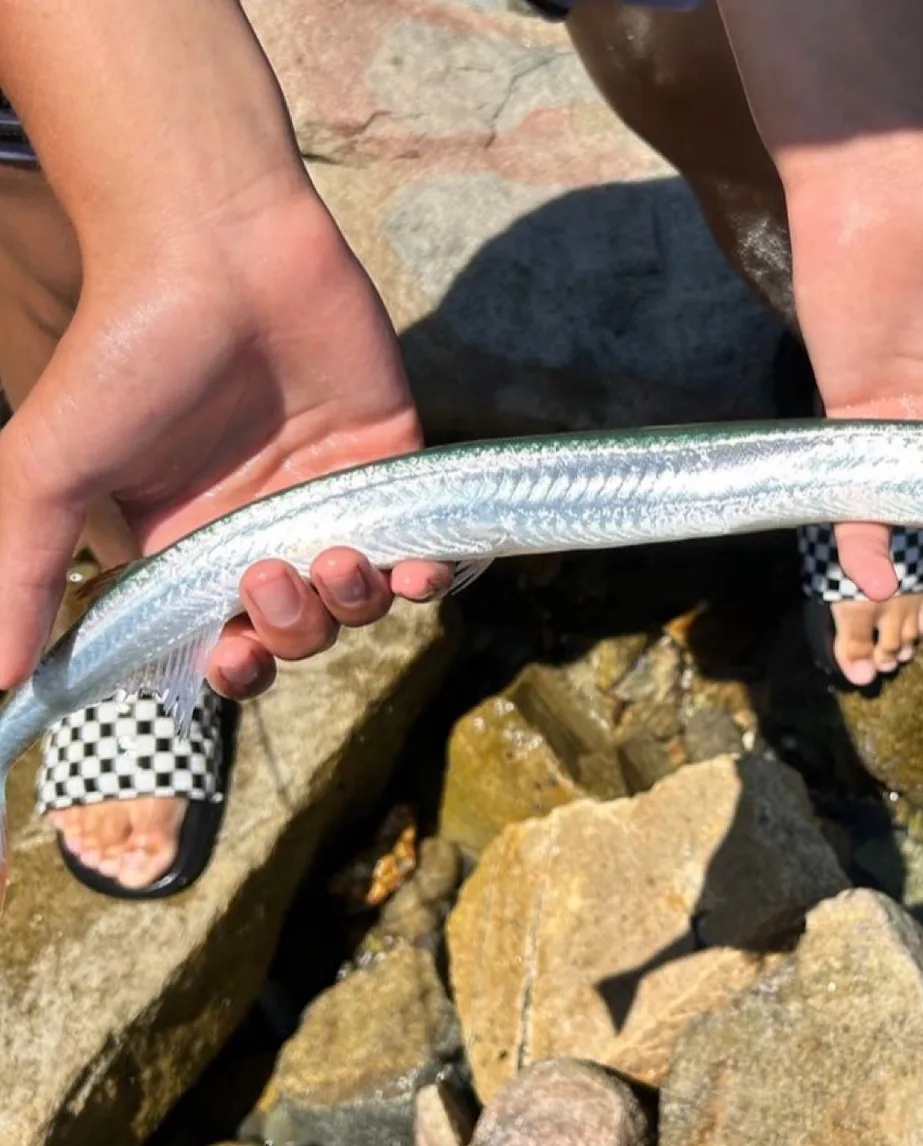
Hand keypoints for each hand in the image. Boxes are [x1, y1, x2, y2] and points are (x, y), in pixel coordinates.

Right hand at [0, 193, 452, 695]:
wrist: (217, 247)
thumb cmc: (125, 350)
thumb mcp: (51, 467)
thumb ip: (20, 571)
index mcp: (184, 544)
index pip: (220, 640)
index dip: (233, 669)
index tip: (229, 659)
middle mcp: (260, 528)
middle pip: (298, 631)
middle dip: (293, 631)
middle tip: (274, 580)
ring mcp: (330, 495)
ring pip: (363, 601)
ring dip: (355, 604)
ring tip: (334, 559)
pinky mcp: (391, 461)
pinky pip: (426, 547)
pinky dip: (429, 577)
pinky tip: (415, 572)